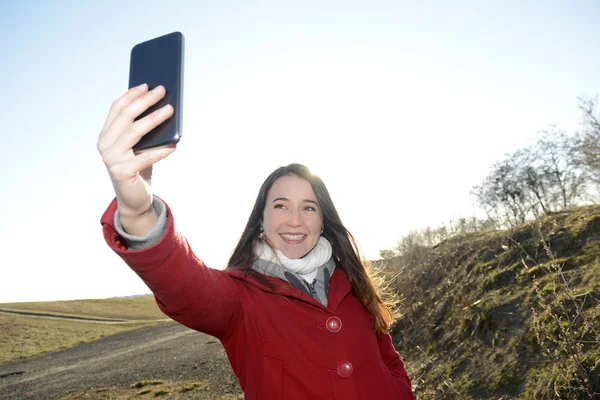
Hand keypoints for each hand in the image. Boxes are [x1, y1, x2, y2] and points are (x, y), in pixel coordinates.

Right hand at [97, 83, 175, 219]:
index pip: (117, 109)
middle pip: (126, 117)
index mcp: (106, 135)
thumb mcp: (140, 146)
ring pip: (135, 132)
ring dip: (154, 119)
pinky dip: (160, 151)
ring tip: (170, 110)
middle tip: (162, 90)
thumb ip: (143, 130)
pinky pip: (144, 158)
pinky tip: (173, 145)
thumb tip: (164, 107)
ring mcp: (111, 158)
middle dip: (145, 101)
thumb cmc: (139, 168)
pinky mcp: (121, 172)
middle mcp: (104, 144)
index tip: (147, 84)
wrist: (134, 199)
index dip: (132, 95)